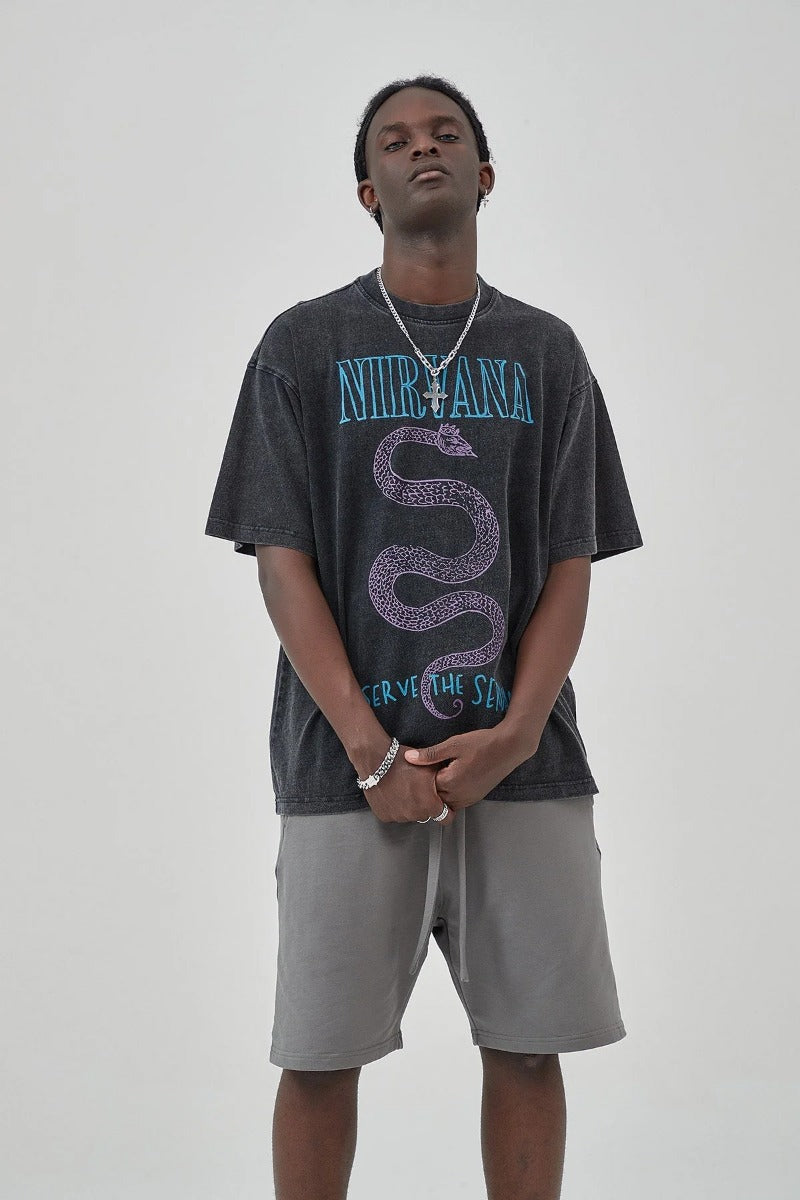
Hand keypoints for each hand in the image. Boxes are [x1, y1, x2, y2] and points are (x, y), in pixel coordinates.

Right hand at [363, 742, 456, 825]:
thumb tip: (452, 782)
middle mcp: (414, 815)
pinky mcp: (384, 815)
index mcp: (429, 805)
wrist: (375, 759)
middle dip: (425, 804)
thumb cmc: (401, 761)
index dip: (446, 809)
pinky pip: (394, 814)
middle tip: (418, 788)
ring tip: (404, 788)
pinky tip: (393, 792)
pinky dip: (394, 806)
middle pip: (426, 815)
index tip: (442, 803)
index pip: (446, 818)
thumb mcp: (430, 766)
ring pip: (409, 815)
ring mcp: (398, 817)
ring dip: (409, 805)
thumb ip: (444, 779)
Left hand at [404, 727, 537, 813]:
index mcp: (449, 783)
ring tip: (442, 772)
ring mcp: (468, 799)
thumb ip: (430, 754)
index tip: (421, 765)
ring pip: (445, 801)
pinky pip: (456, 801)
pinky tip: (453, 776)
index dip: (420, 776)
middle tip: (430, 768)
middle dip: (429, 785)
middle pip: (434, 796)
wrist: (509, 748)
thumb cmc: (482, 744)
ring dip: (441, 790)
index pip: (424, 787)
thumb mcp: (454, 745)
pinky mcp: (475, 798)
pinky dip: (451, 793)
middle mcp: (458, 796)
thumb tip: (408, 758)